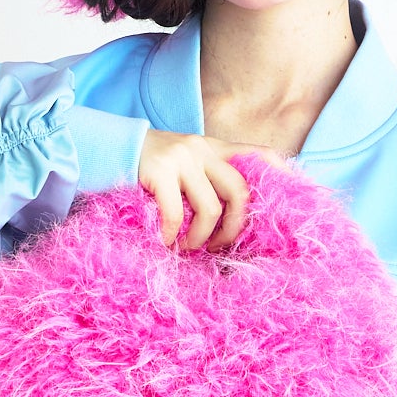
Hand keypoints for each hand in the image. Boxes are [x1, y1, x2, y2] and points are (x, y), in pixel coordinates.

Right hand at [137, 130, 288, 250]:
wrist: (102, 148)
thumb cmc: (147, 170)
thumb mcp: (182, 165)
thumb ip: (206, 180)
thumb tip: (228, 220)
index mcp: (212, 148)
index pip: (256, 153)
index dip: (280, 172)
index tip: (295, 194)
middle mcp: (201, 149)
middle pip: (240, 190)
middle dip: (234, 226)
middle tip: (217, 246)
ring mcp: (180, 158)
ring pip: (210, 208)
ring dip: (200, 238)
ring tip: (186, 248)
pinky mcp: (158, 170)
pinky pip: (175, 213)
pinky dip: (172, 235)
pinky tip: (163, 242)